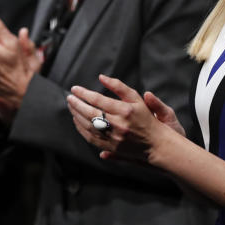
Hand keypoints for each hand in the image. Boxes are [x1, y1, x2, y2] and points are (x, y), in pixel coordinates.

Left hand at [67, 74, 183, 162]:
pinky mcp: (111, 146)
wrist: (155, 143)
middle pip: (90, 112)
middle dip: (76, 104)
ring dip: (76, 115)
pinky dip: (81, 128)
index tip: (74, 89)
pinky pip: (90, 137)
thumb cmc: (146, 118)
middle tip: (69, 97)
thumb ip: (118, 86)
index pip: (98, 100)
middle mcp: (118, 124)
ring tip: (71, 107)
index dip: (83, 93)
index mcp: (124, 110)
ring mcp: (114, 137)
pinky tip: (77, 120)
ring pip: (88, 125)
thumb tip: (101, 77)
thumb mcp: (136, 99)